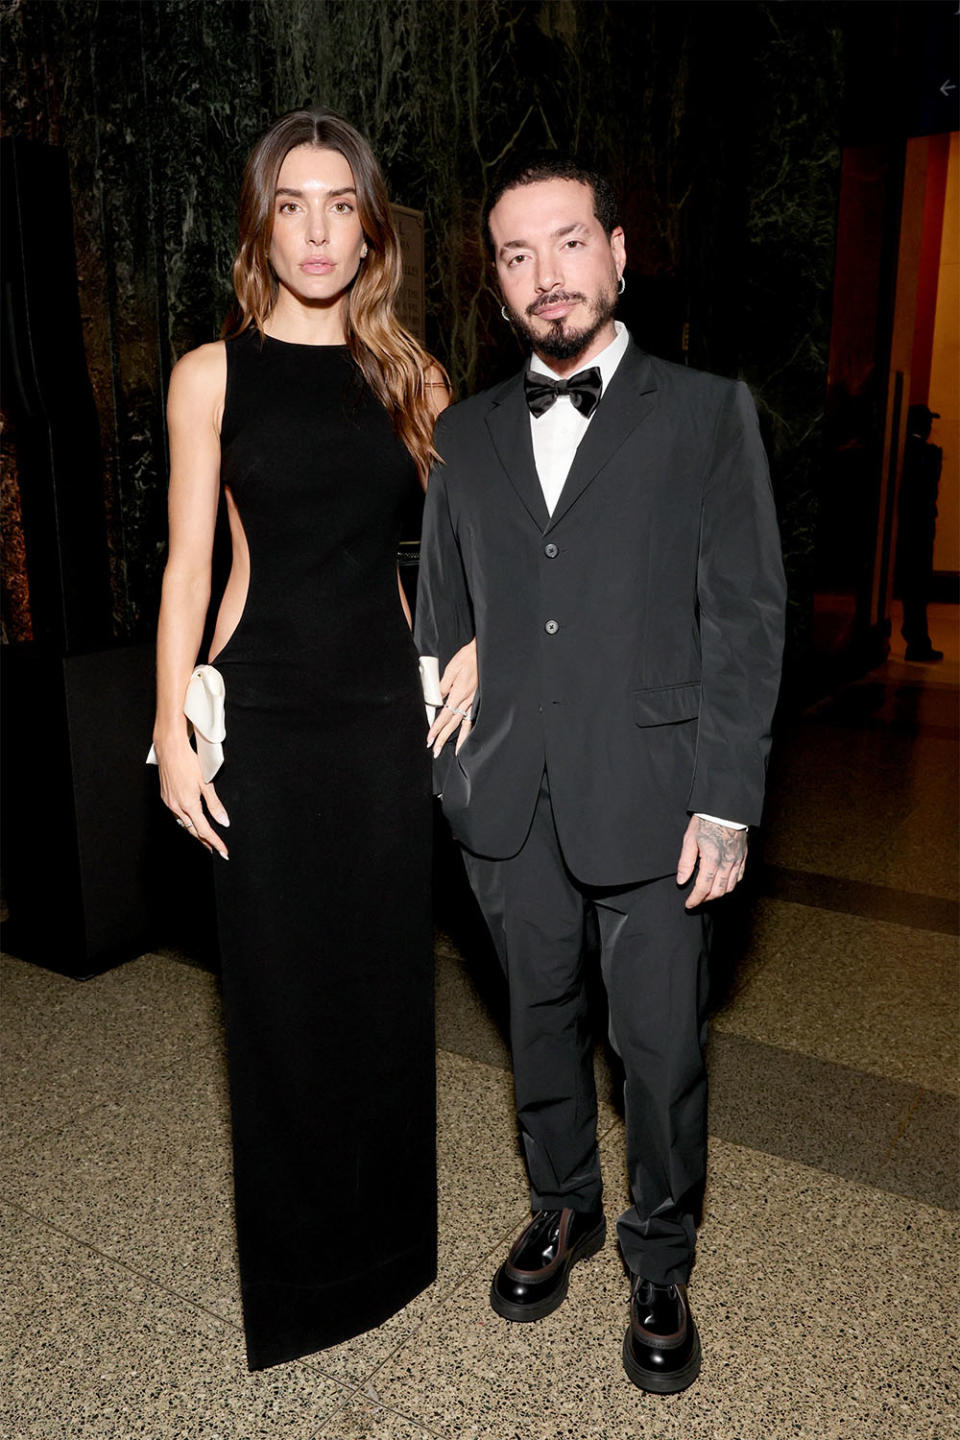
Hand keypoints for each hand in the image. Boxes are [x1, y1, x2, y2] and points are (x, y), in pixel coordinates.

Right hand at [155, 732, 229, 858]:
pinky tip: (191, 821)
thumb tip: (224, 822)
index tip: (224, 852)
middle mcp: (176, 807)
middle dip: (205, 841)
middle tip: (215, 849)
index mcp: (189, 805)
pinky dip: (186, 821)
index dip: (215, 842)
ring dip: (195, 832)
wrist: (170, 749)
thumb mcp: (206, 783)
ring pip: (184, 823)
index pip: (205, 830)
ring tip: (205, 839)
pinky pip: (177, 815)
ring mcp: (169, 802)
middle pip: (193, 830)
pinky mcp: (165, 797)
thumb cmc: (189, 762)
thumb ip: (215, 805)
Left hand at [426, 638, 477, 756]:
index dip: (436, 728)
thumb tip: (436, 697)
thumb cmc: (468, 658)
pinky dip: (470, 730)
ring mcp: (474, 702)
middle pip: (452, 724)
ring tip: (456, 754)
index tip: (429, 738)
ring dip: (459, 741)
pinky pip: (473, 719)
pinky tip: (468, 738)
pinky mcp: (478, 701)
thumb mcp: (452, 669)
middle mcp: (467, 701)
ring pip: (464, 725)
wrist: (485, 654)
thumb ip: (443, 685)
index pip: (444, 716)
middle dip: (443, 738)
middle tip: (435, 750)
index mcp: (459, 693)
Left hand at [677, 816, 746, 907]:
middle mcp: (727, 863)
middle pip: (718, 891)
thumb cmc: (707, 821)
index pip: (703, 888)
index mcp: (712, 860)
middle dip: (706, 899)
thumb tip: (681, 880)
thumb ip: (685, 862)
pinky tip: (722, 884)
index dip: (695, 899)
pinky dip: (730, 885)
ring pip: (730, 887)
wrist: (726, 808)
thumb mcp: (690, 839)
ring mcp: (737, 861)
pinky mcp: (743, 857)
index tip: (689, 904)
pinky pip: (739, 877)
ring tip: (707, 894)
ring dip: (718, 894)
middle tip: (696, 900)